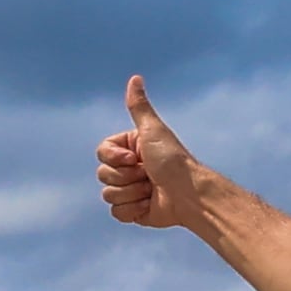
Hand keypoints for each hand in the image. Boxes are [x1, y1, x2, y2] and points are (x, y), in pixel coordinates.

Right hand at [97, 73, 201, 227]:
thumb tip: (135, 78)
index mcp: (130, 149)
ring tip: (152, 190)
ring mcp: (130, 190)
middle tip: (148, 174)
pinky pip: (116, 212)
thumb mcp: (152, 130)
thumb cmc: (173, 160)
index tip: (135, 158)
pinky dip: (133, 209)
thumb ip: (139, 106)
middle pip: (103, 174)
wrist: (188, 194)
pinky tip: (150, 204)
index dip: (115, 158)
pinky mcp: (133, 211)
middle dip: (126, 177)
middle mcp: (128, 168)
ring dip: (131, 193)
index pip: (102, 153)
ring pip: (108, 194)